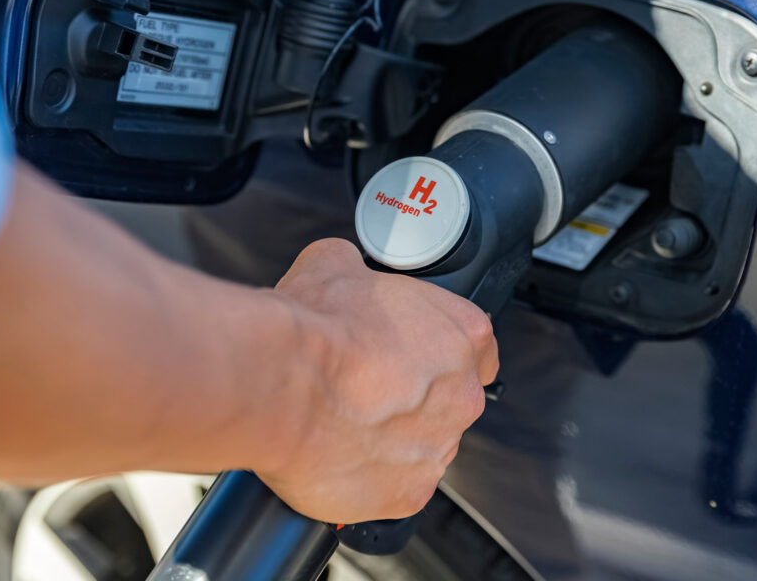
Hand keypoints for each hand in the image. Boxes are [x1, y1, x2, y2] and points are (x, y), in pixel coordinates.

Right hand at [257, 238, 497, 523]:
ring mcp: (438, 448)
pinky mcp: (408, 493)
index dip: (437, 350)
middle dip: (411, 397)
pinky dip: (369, 476)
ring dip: (391, 437)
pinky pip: (395, 486)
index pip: (476, 347)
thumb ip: (358, 269)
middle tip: (363, 387)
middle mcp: (463, 395)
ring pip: (421, 445)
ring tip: (341, 422)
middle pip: (449, 400)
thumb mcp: (334, 263)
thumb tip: (346, 268)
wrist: (280, 383)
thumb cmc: (313, 326)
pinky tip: (337, 453)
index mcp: (462, 333)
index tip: (408, 356)